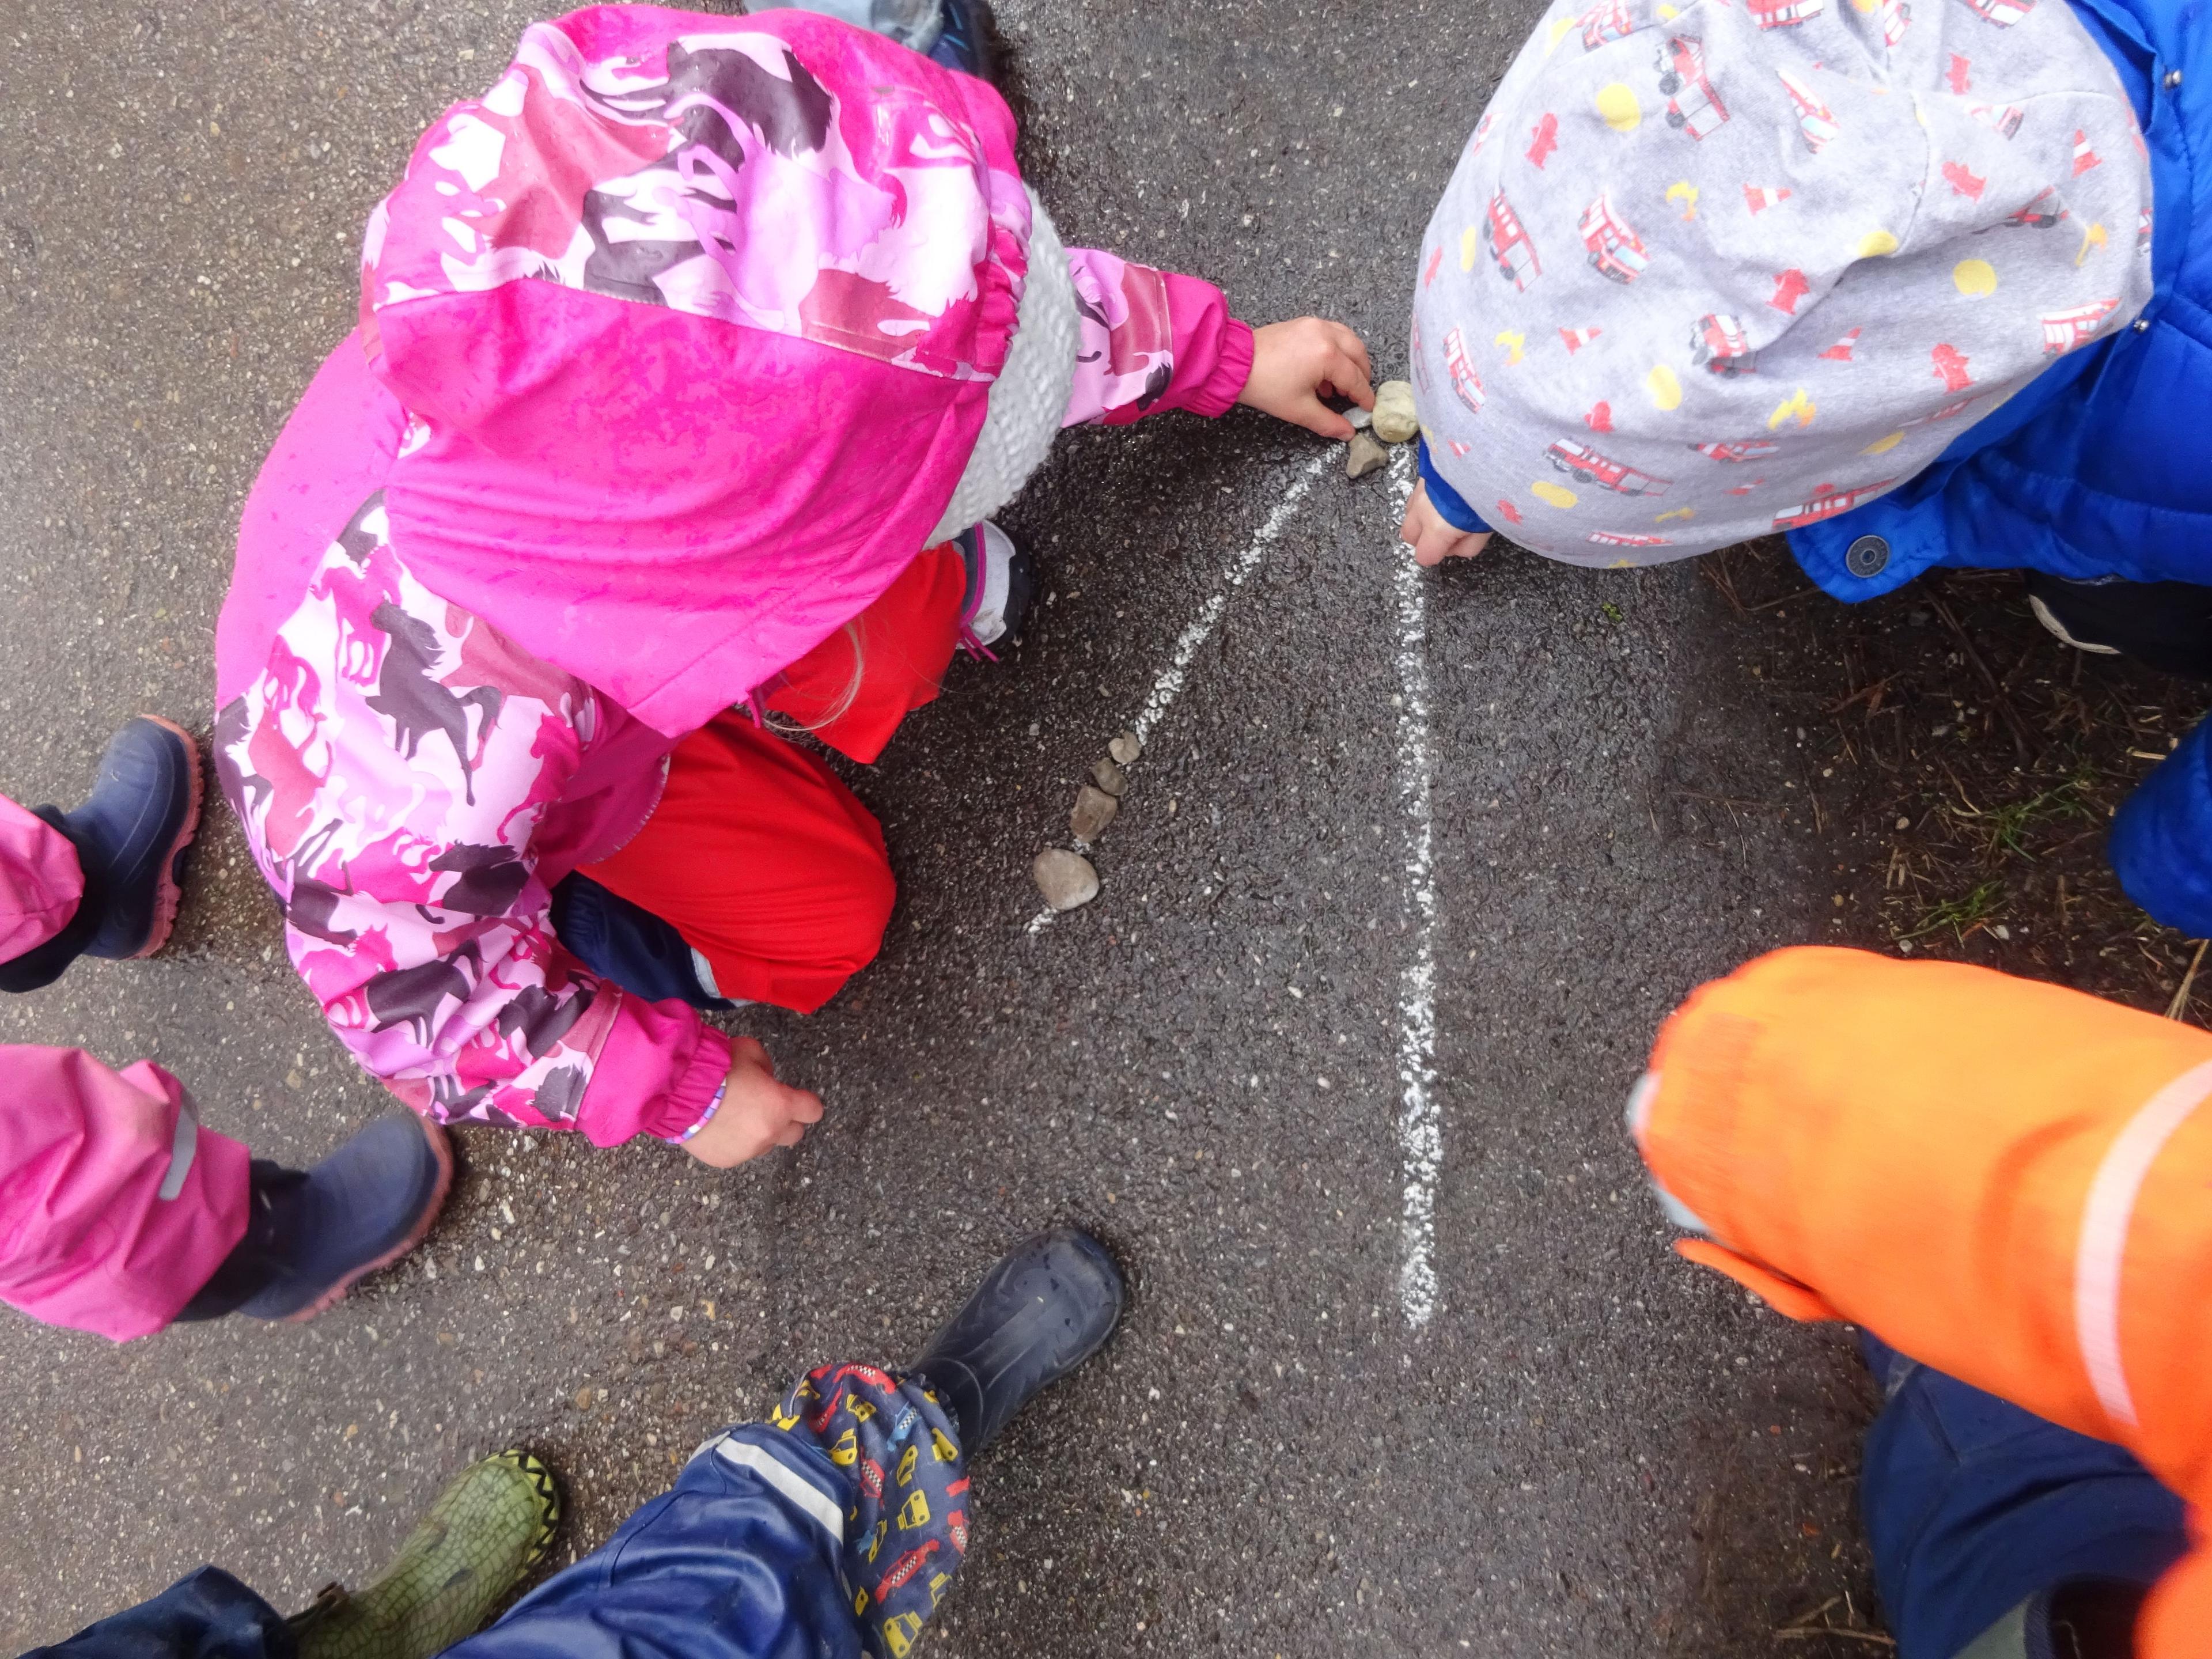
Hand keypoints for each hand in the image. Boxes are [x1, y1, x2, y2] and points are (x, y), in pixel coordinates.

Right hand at [682, 1038, 823, 1167]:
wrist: (678, 1092)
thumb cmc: (716, 1068)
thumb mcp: (750, 1050)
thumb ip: (766, 1066)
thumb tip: (767, 1080)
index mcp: (781, 1105)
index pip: (813, 1111)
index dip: (806, 1103)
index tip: (796, 1098)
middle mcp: (769, 1132)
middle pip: (794, 1134)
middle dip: (786, 1121)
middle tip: (767, 1108)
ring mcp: (748, 1150)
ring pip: (765, 1145)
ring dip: (759, 1133)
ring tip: (735, 1116)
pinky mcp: (726, 1161)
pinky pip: (740, 1153)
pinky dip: (734, 1142)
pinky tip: (717, 1126)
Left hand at [1237, 318, 1374, 439]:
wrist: (1234, 363)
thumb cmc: (1265, 385)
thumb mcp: (1299, 409)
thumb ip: (1328, 422)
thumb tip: (1347, 432)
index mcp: (1327, 355)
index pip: (1355, 378)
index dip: (1363, 396)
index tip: (1368, 408)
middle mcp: (1325, 334)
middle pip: (1358, 354)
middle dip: (1362, 375)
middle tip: (1357, 395)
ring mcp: (1315, 325)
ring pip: (1348, 339)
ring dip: (1352, 360)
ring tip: (1342, 383)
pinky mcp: (1304, 323)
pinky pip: (1332, 332)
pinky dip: (1338, 349)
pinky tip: (1326, 370)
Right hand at [1400, 481, 1492, 567]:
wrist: (1486, 453)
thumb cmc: (1489, 493)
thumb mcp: (1486, 529)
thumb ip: (1469, 545)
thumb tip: (1456, 547)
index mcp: (1438, 528)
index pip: (1423, 555)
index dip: (1436, 554)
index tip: (1449, 547)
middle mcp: (1423, 509)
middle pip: (1409, 535)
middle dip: (1423, 538)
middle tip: (1445, 532)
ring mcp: (1421, 489)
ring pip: (1410, 512)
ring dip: (1422, 517)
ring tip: (1445, 511)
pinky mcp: (1424, 473)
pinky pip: (1417, 493)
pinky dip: (1426, 499)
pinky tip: (1444, 494)